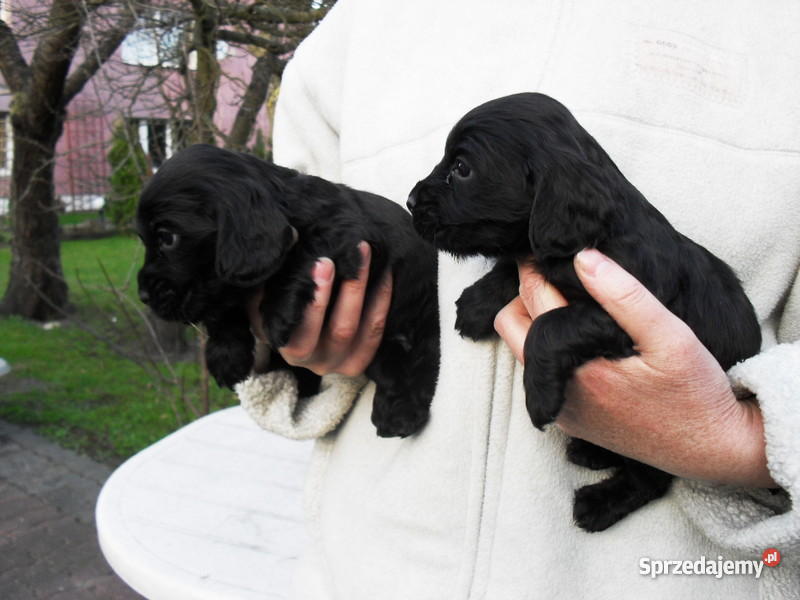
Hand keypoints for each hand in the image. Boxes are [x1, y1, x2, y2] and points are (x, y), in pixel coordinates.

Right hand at [248, 241, 392, 376]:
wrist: (293, 330)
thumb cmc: (277, 307)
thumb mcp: (266, 297)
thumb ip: (273, 278)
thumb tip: (291, 240)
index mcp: (290, 350)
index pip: (303, 333)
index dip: (317, 299)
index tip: (322, 262)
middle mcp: (318, 362)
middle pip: (341, 330)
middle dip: (351, 289)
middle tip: (353, 251)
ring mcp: (343, 364)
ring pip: (365, 330)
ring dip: (372, 290)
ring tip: (370, 255)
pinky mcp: (361, 358)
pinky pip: (378, 331)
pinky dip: (383, 301)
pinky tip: (386, 273)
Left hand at [494, 249, 773, 487]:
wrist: (711, 450)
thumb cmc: (695, 390)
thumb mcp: (670, 335)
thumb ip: (625, 295)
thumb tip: (582, 257)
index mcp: (576, 365)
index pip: (533, 298)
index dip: (536, 267)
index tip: (548, 247)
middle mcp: (558, 389)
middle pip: (510, 323)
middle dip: (526, 292)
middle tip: (554, 271)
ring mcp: (560, 408)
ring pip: (521, 347)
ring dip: (534, 320)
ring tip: (568, 298)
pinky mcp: (569, 420)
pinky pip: (540, 373)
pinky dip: (547, 347)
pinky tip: (578, 333)